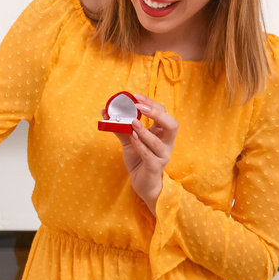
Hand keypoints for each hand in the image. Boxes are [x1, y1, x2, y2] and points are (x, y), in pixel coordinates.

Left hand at [105, 93, 177, 214]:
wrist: (142, 183)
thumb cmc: (139, 159)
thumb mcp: (129, 140)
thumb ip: (120, 127)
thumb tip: (106, 112)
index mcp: (162, 134)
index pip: (163, 114)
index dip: (151, 103)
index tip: (135, 96)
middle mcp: (166, 144)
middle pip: (172, 125)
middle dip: (157, 114)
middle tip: (139, 107)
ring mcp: (162, 156)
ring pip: (159, 142)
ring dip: (145, 131)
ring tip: (132, 122)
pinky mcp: (155, 167)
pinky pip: (150, 156)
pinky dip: (140, 145)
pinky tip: (132, 138)